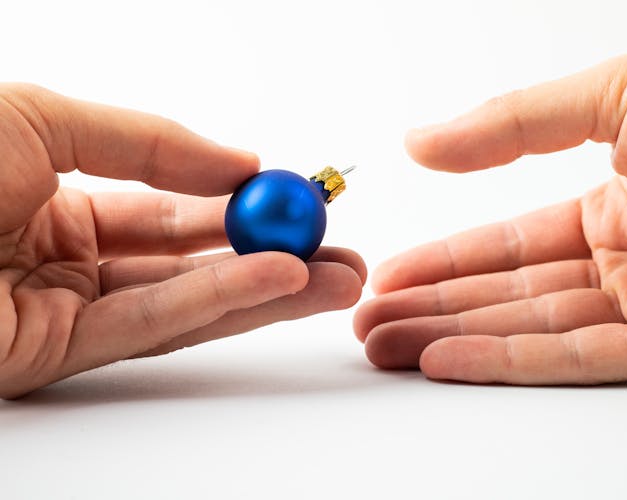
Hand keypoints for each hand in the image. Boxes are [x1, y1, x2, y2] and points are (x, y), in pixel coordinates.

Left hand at [0, 84, 365, 397]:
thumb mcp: (45, 117)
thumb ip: (152, 143)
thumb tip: (240, 163)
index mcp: (58, 193)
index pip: (171, 205)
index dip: (239, 202)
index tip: (299, 198)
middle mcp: (67, 255)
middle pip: (192, 260)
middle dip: (272, 256)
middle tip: (341, 253)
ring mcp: (63, 309)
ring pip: (186, 300)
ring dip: (267, 290)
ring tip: (339, 280)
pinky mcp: (52, 355)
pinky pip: (151, 324)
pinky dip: (218, 302)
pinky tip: (280, 282)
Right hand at [354, 45, 626, 384]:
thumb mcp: (605, 96)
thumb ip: (509, 125)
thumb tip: (422, 141)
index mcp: (612, 205)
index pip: (510, 244)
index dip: (446, 260)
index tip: (390, 274)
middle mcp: (625, 261)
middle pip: (509, 295)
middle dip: (435, 310)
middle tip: (369, 325)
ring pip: (532, 330)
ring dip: (455, 339)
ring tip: (387, 349)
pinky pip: (578, 355)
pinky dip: (508, 359)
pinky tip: (446, 360)